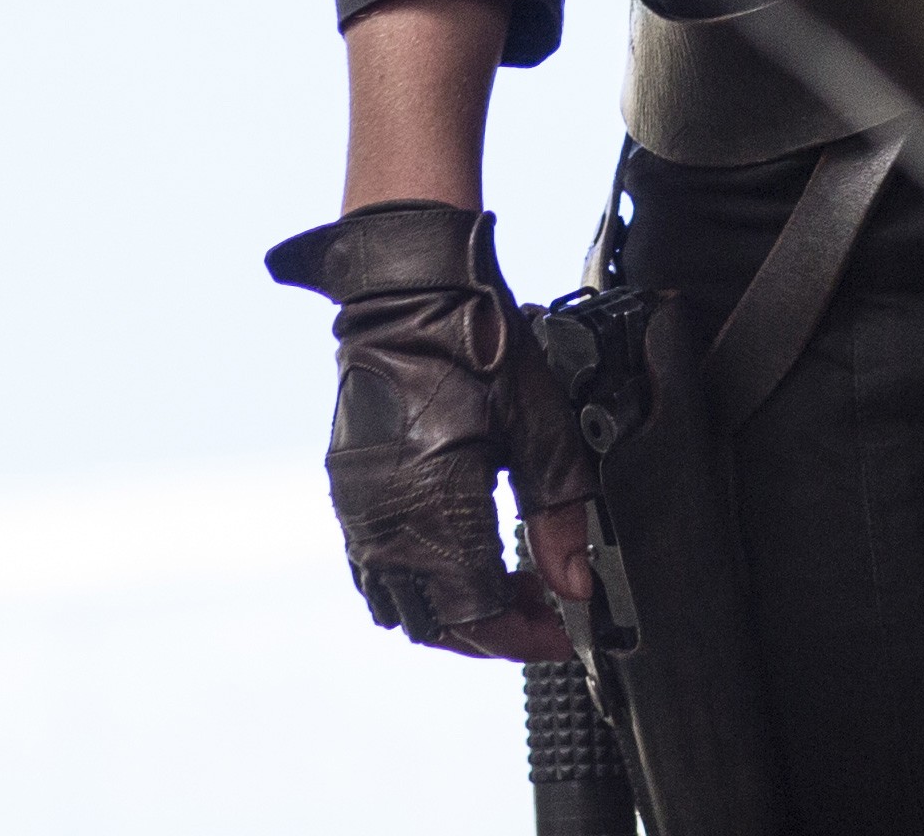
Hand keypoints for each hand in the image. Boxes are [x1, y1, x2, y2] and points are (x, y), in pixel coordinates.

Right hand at [262, 204, 601, 663]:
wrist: (409, 287)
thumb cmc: (477, 342)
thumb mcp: (541, 426)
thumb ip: (562, 515)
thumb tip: (576, 585)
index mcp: (435, 507)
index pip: (478, 616)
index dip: (526, 635)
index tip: (565, 630)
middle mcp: (386, 521)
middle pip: (437, 625)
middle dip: (494, 632)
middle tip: (544, 611)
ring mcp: (358, 509)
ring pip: (401, 605)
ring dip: (454, 612)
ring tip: (507, 584)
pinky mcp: (347, 490)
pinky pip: (375, 568)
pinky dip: (419, 581)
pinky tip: (460, 553)